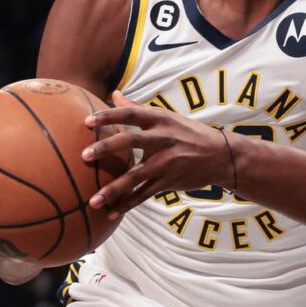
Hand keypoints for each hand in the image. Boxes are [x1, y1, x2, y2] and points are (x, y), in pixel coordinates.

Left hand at [82, 91, 232, 216]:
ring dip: (113, 189)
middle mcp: (163, 139)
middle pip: (131, 142)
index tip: (87, 121)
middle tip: (84, 155)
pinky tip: (111, 212)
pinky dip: (128, 204)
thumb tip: (114, 93)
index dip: (109, 116)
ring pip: (136, 176)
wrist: (221, 156)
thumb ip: (138, 108)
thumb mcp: (167, 117)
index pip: (131, 114)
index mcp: (160, 119)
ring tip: (92, 200)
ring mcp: (167, 162)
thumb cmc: (189, 133)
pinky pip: (144, 194)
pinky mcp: (170, 181)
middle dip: (107, 148)